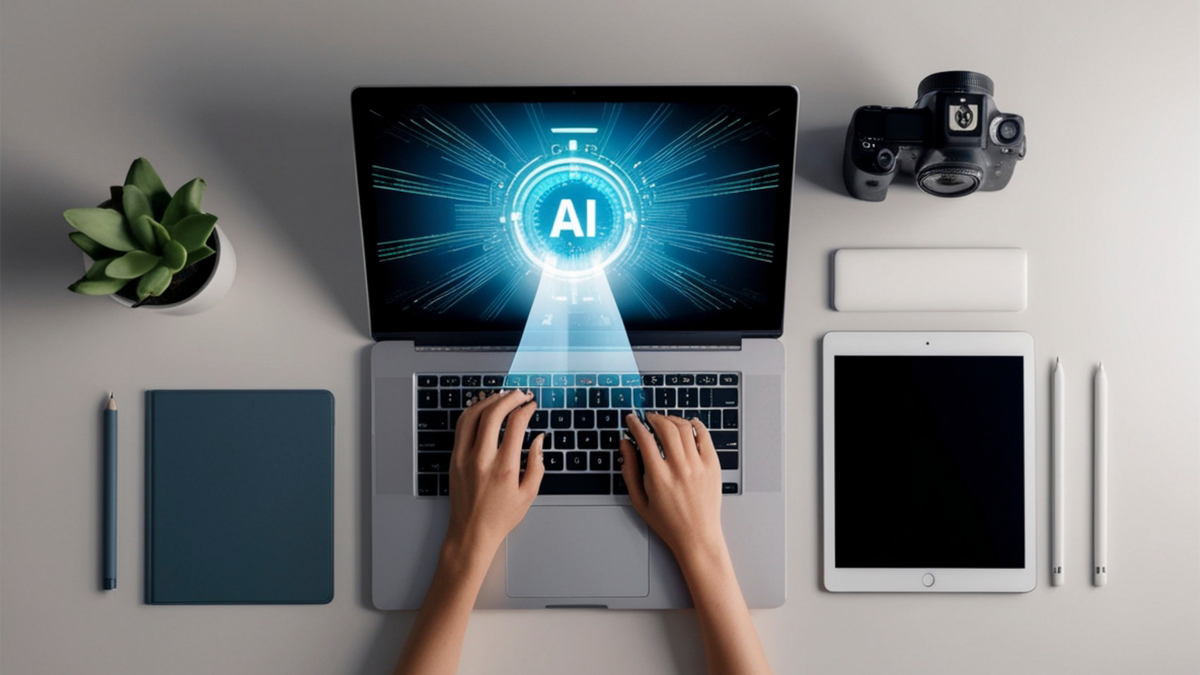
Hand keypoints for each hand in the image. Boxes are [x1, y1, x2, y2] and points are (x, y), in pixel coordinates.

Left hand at [444, 389, 544, 561]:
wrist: (471, 533)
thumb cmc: (501, 517)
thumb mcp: (529, 494)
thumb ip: (536, 463)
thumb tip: (538, 439)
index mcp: (504, 468)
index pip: (515, 425)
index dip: (525, 409)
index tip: (531, 406)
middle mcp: (482, 459)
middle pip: (493, 414)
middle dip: (509, 398)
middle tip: (520, 394)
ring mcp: (464, 457)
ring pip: (473, 415)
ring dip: (489, 401)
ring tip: (502, 396)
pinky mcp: (454, 459)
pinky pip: (462, 427)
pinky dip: (473, 412)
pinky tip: (484, 409)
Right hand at [621, 413, 724, 561]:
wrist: (697, 536)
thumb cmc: (667, 522)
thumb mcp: (639, 500)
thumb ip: (629, 470)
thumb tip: (625, 444)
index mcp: (658, 477)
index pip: (645, 438)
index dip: (636, 424)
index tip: (632, 419)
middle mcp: (679, 468)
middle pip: (666, 428)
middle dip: (654, 418)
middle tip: (649, 418)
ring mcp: (698, 465)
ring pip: (684, 428)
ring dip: (672, 419)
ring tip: (665, 421)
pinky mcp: (713, 466)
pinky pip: (704, 436)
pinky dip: (696, 425)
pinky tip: (689, 423)